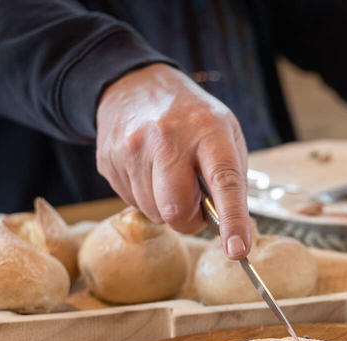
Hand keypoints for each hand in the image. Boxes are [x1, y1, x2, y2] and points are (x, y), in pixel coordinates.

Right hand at [96, 64, 249, 258]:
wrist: (135, 85)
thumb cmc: (193, 119)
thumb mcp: (226, 134)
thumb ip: (232, 179)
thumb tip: (231, 229)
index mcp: (208, 131)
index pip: (224, 182)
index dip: (232, 220)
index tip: (238, 250)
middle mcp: (167, 138)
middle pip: (177, 210)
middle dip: (189, 220)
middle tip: (196, 203)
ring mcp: (132, 149)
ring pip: (154, 213)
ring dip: (167, 207)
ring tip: (170, 176)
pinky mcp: (109, 161)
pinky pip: (133, 204)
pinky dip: (147, 198)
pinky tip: (149, 172)